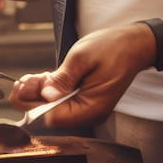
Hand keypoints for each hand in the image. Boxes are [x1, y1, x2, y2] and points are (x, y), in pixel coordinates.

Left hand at [9, 23, 156, 127]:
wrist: (134, 44)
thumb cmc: (112, 48)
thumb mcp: (82, 58)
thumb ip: (63, 78)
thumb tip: (46, 96)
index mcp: (91, 108)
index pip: (53, 117)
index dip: (35, 103)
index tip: (28, 85)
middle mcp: (89, 113)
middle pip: (50, 116)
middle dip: (34, 98)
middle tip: (29, 78)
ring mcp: (87, 108)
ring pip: (53, 109)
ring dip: (40, 93)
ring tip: (39, 76)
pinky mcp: (84, 100)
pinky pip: (61, 102)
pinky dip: (50, 91)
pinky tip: (46, 78)